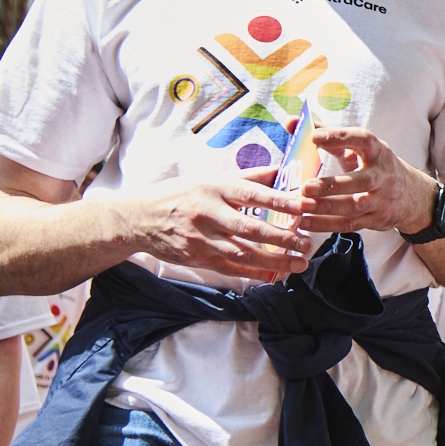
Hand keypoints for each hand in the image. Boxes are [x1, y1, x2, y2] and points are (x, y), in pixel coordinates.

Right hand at [120, 168, 316, 280]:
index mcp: (214, 188)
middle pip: (251, 229)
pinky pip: (230, 268)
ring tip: (299, 264)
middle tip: (307, 244)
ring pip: (242, 254)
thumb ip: (248, 177)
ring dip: (274, 261)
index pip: (254, 195)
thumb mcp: (210, 178)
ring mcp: (200, 239)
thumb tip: (283, 170)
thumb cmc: (181, 194)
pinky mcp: (196, 258)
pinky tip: (274, 275)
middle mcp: (207, 213)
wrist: (137, 218)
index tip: (307, 206)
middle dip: (283, 238)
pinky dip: (254, 274)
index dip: (283, 201)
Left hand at [297, 127, 436, 236]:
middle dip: (332, 185)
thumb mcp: (359, 148)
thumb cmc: (375, 166)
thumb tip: (292, 122)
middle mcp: (382, 176)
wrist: (412, 195)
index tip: (314, 136)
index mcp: (377, 151)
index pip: (362, 140)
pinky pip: (349, 224)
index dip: (339, 137)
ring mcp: (380, 200)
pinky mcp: (375, 220)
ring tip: (301, 206)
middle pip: (360, 181)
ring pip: (354, 207)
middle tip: (305, 186)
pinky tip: (305, 222)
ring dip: (326, 207)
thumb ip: (327, 136)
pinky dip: (326, 225)